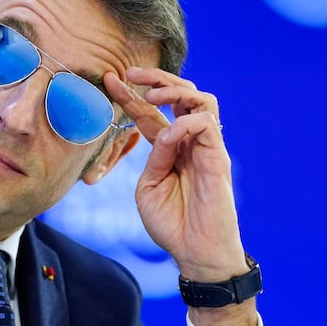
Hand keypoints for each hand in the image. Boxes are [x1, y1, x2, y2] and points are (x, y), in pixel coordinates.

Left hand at [104, 67, 247, 281]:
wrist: (194, 252)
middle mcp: (188, 141)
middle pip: (180, 94)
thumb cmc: (171, 224)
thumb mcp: (149, 187)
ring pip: (200, 98)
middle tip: (131, 73)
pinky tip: (170, 135)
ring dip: (174, 90)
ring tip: (152, 97)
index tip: (108, 79)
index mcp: (168, 148)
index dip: (130, 94)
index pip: (149, 113)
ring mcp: (205, 147)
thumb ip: (153, 158)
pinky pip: (206, 124)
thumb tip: (161, 132)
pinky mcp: (218, 157)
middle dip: (156, 78)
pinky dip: (185, 122)